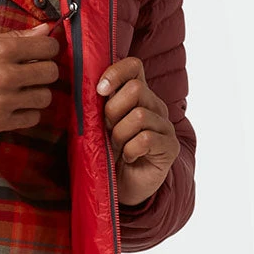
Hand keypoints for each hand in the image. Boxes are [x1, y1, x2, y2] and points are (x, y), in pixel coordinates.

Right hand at [0, 22, 59, 134]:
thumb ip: (16, 37)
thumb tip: (45, 30)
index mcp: (2, 51)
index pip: (48, 47)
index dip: (48, 48)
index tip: (43, 51)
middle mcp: (6, 76)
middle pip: (51, 73)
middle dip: (45, 69)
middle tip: (34, 70)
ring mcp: (4, 102)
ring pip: (45, 97)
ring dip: (38, 92)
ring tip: (24, 89)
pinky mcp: (0, 122)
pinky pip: (33, 118)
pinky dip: (28, 111)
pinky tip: (17, 104)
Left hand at [96, 56, 179, 206]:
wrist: (120, 187)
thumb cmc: (106, 153)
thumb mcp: (96, 125)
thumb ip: (96, 104)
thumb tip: (83, 83)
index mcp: (137, 95)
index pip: (134, 66)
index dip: (116, 73)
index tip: (99, 90)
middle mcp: (155, 105)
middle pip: (136, 89)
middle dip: (113, 111)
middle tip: (108, 131)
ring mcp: (165, 126)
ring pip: (139, 116)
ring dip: (120, 135)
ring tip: (118, 148)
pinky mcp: (170, 147)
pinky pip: (146, 140)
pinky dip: (130, 151)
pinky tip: (129, 158)